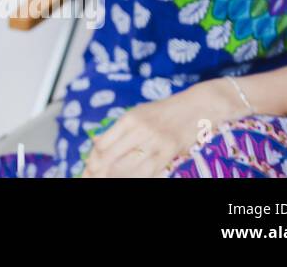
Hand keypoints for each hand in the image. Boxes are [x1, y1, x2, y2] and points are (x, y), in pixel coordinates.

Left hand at [78, 79, 245, 176]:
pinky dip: (136, 177)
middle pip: (111, 159)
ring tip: (106, 180)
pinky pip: (148, 172)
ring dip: (114, 177)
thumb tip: (97, 144)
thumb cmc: (165, 111)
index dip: (92, 160)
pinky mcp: (170, 153)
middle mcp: (140, 130)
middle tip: (92, 178)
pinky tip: (129, 179)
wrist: (197, 106)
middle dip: (99, 172)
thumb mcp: (138, 113)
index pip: (102, 145)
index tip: (89, 167)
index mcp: (129, 119)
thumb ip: (119, 128)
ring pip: (128, 169)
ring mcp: (155, 143)